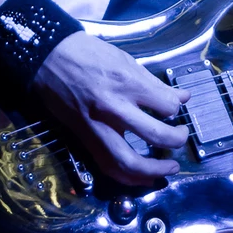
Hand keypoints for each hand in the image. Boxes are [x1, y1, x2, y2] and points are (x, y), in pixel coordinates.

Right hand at [31, 32, 190, 185]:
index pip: (166, 105)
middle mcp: (113, 109)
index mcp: (126, 83)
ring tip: (169, 169)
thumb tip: (183, 98)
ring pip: (128, 162)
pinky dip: (128, 177)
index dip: (176, 108)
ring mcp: (97, 127)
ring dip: (153, 171)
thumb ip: (155, 84)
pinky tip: (143, 177)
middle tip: (181, 138)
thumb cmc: (89, 55)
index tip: (176, 108)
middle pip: (154, 135)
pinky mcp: (84, 139)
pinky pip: (107, 166)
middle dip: (174, 141)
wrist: (49, 59)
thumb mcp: (126, 61)